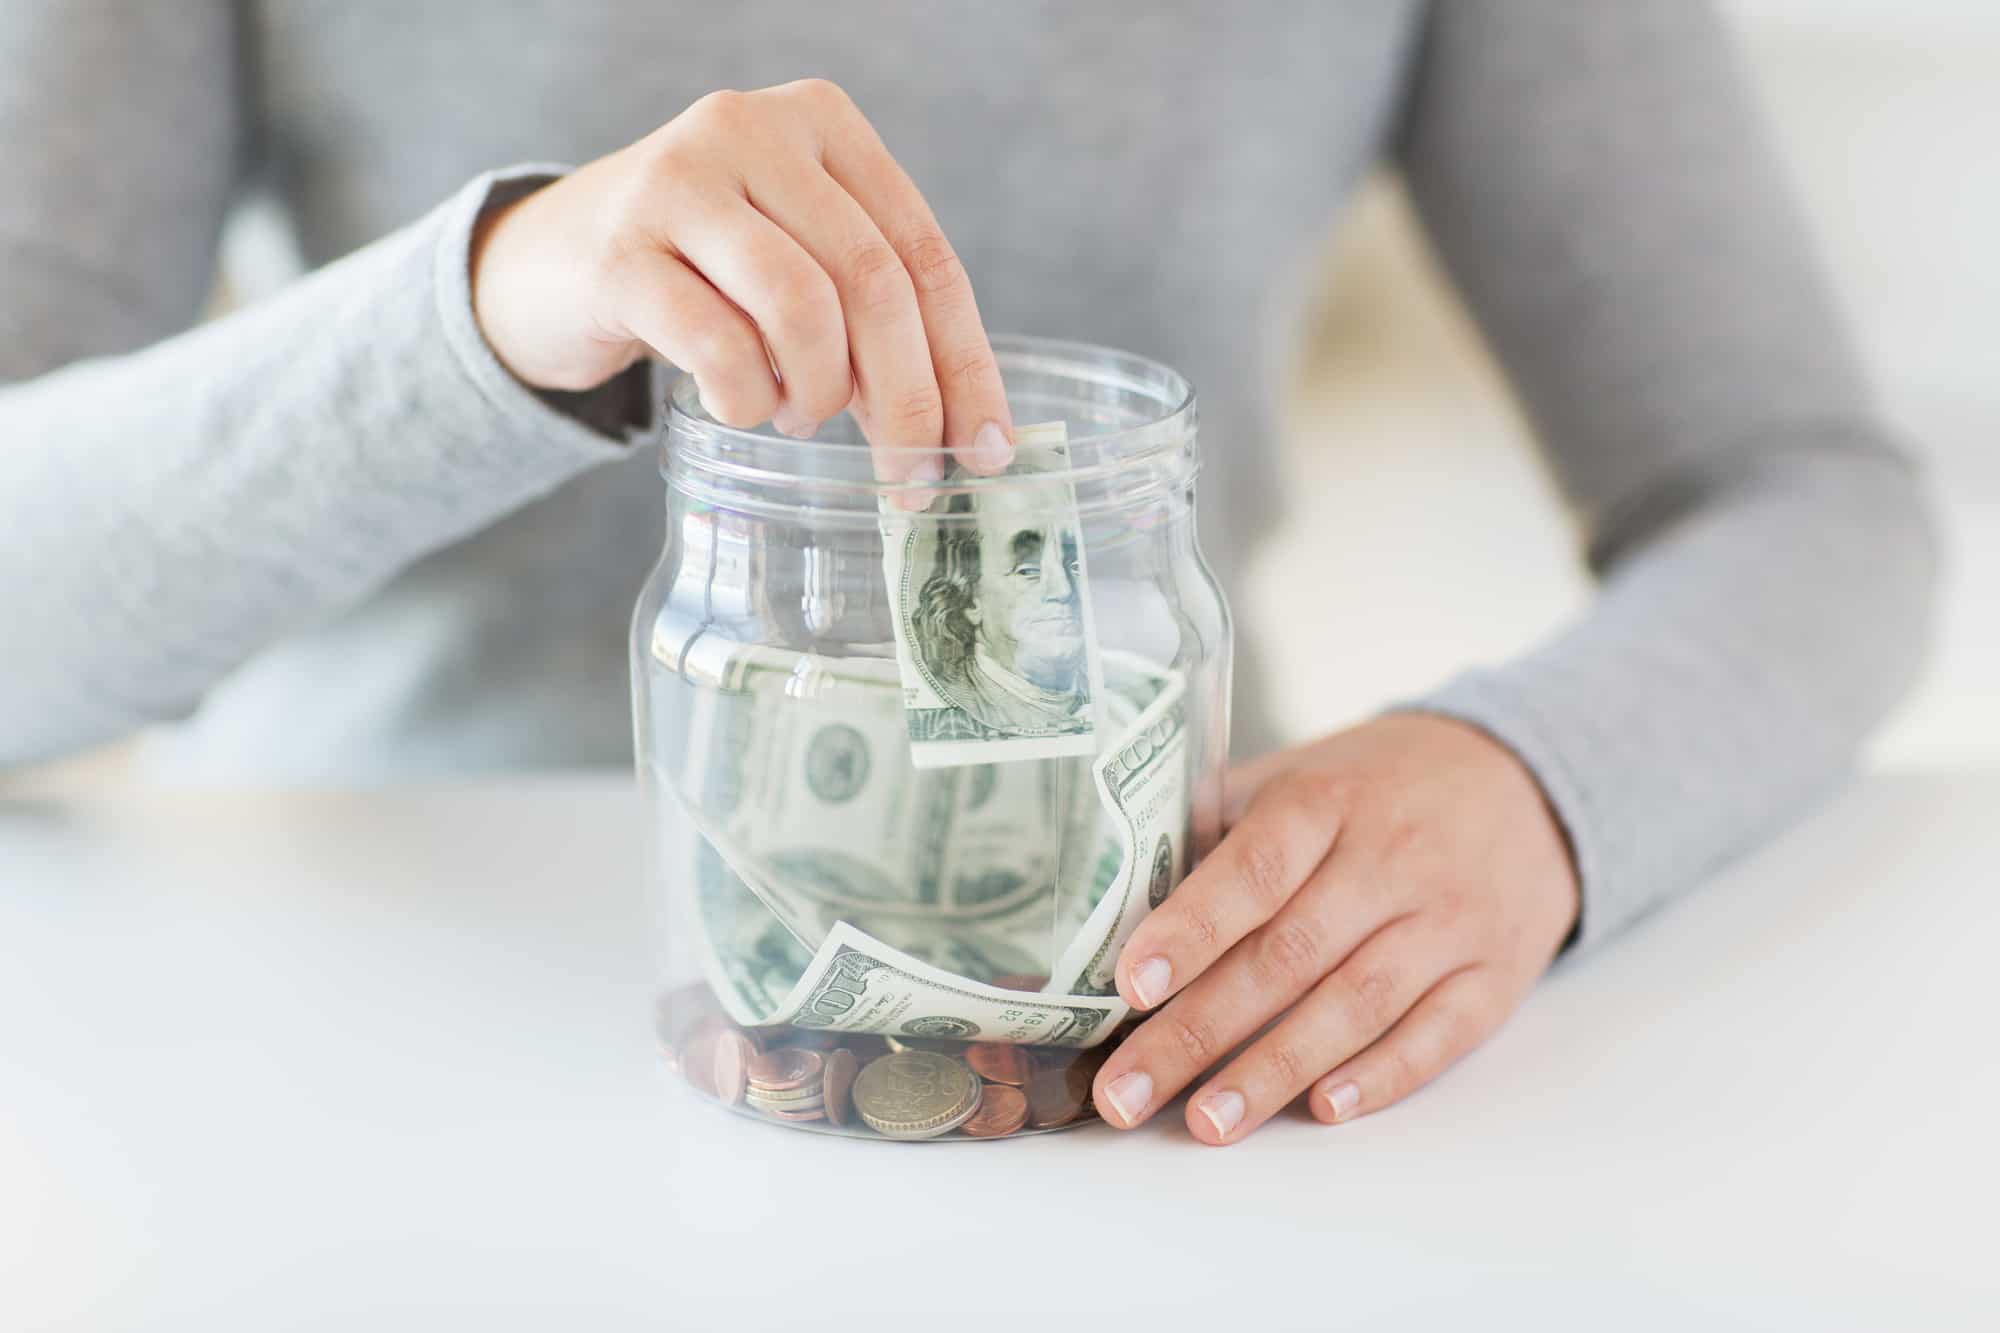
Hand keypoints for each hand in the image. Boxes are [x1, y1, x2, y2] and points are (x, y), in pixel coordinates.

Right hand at [469, 79, 1012, 491]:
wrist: (551, 261)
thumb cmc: (702, 272)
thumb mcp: (798, 261)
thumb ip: (873, 316)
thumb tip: (965, 432)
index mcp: (822, 121)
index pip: (925, 254)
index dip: (965, 362)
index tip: (988, 448)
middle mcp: (752, 130)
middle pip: (874, 282)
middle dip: (907, 399)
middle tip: (909, 477)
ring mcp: (679, 181)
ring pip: (802, 307)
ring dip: (820, 393)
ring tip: (803, 415)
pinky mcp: (620, 251)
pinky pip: (719, 345)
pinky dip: (748, 399)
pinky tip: (742, 406)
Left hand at [1092, 713, 1579, 1143]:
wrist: (1527, 784)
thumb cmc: (1380, 787)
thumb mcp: (1300, 773)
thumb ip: (1216, 823)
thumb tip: (1117, 887)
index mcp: (1327, 800)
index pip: (1255, 867)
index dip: (1193, 928)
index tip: (1133, 984)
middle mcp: (1391, 860)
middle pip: (1288, 956)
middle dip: (1198, 1032)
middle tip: (1126, 1092)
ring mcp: (1449, 921)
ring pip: (1355, 1005)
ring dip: (1275, 1071)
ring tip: (1207, 1122)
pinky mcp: (1495, 975)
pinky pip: (1438, 1034)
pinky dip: (1381, 1076)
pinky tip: (1321, 1109)